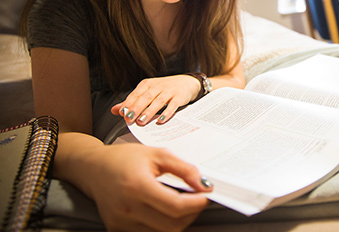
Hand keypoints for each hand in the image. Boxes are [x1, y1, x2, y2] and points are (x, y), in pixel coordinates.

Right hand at [85, 143, 210, 231]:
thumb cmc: (124, 158)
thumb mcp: (157, 154)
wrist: (92, 168)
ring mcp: (121, 223)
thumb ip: (183, 168)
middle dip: (191, 213)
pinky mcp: (117, 229)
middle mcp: (127, 208)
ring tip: (182, 204)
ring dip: (179, 221)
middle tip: (197, 199)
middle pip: (172, 225)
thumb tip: (204, 184)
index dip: (197, 203)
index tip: (206, 194)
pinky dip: (163, 225)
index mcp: (137, 186)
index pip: (176, 206)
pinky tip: (166, 211)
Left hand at [111, 75, 199, 124]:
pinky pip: (172, 106)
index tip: (122, 113)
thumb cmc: (164, 89)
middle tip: (129, 118)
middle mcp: (158, 86)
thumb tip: (115, 110)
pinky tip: (160, 120)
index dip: (129, 103)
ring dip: (149, 112)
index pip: (136, 94)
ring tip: (141, 121)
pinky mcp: (179, 97)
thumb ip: (132, 101)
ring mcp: (169, 91)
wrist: (187, 82)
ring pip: (158, 102)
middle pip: (146, 97)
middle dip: (137, 108)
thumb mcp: (148, 92)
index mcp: (147, 84)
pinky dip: (166, 113)